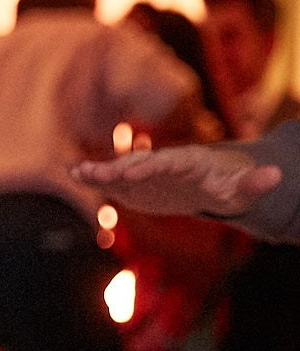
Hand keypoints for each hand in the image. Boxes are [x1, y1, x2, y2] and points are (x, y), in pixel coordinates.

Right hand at [71, 144, 280, 219]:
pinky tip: (75, 174)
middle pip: (137, 163)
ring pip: (121, 170)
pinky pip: (115, 181)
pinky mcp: (136, 184)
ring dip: (100, 172)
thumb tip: (275, 175)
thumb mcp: (245, 189)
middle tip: (95, 172)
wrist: (213, 185)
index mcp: (188, 162)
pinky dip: (96, 178)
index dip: (151, 166)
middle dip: (116, 167)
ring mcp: (146, 173)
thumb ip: (256, 183)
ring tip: (77, 172)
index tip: (134, 171)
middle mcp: (162, 162)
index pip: (167, 162)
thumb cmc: (231, 187)